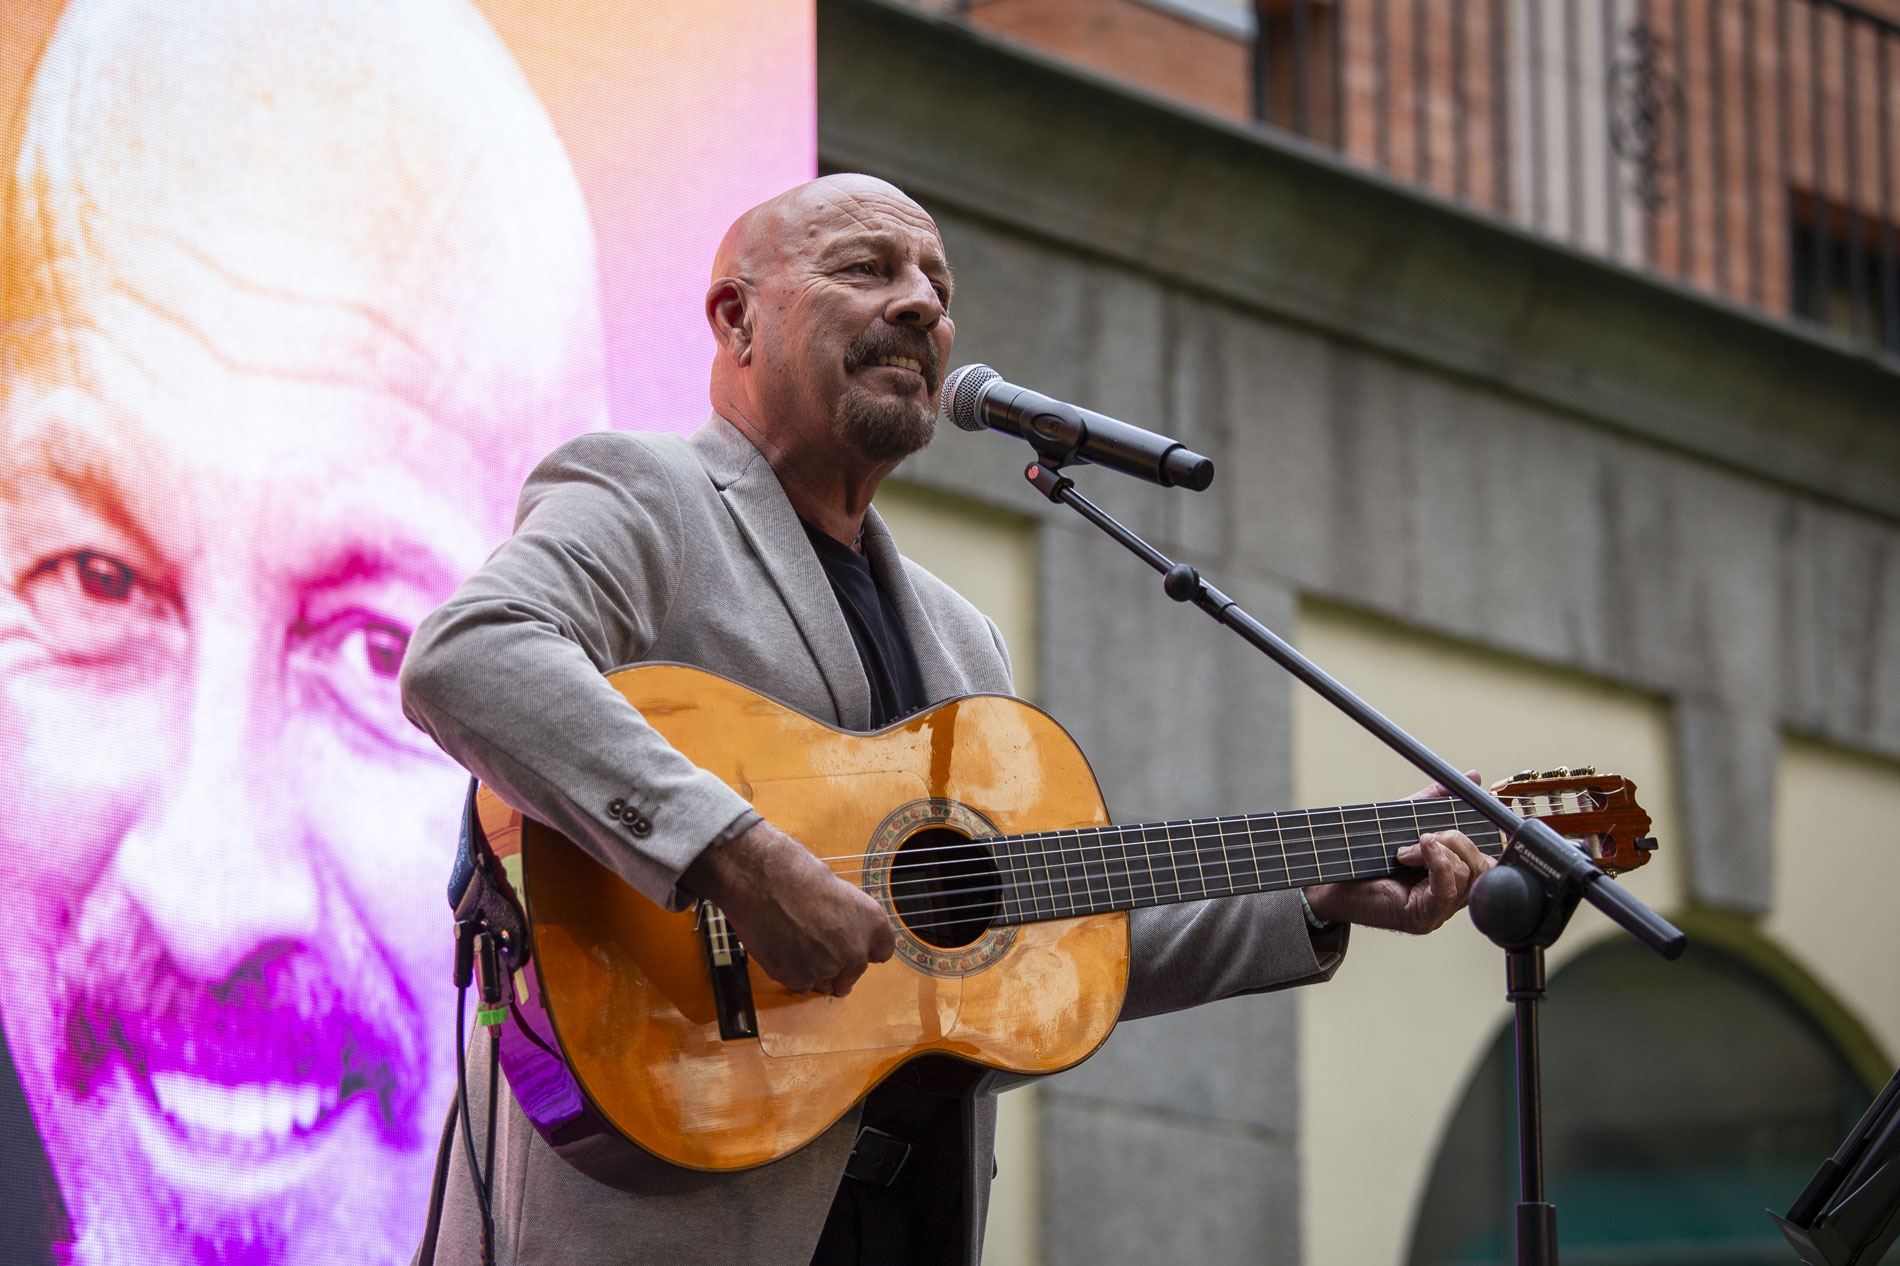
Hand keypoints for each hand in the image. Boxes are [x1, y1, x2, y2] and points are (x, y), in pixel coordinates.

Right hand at [681, 819, 894, 995]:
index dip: (865, 949)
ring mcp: (829, 968)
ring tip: (796, 944)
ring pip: (826, 982)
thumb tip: (844, 941)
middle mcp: (856, 950)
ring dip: (815, 971)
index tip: (854, 947)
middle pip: (854, 972)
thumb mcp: (841, 892)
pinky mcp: (802, 980)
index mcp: (873, 923)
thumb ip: (850, 921)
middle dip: (839, 966)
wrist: (765, 883)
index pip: (882, 952)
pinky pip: (802, 986)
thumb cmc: (798, 877)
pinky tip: (784, 951)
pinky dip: (793, 974)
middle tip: (819, 952)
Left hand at [1302, 771, 1494, 933]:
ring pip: (1467, 873)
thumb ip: (1437, 802)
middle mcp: (1452, 895)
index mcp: (1453, 874)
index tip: (1473, 812)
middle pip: (1483, 864)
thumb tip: (1473, 777)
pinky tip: (1418, 850)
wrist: (1329, 883)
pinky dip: (1438, 863)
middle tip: (1425, 834)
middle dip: (1457, 839)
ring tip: (1406, 849)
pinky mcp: (1426, 917)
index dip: (1484, 834)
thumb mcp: (1404, 822)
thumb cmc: (1364, 858)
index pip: (1487, 856)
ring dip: (1438, 850)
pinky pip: (1448, 889)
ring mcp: (1441, 909)